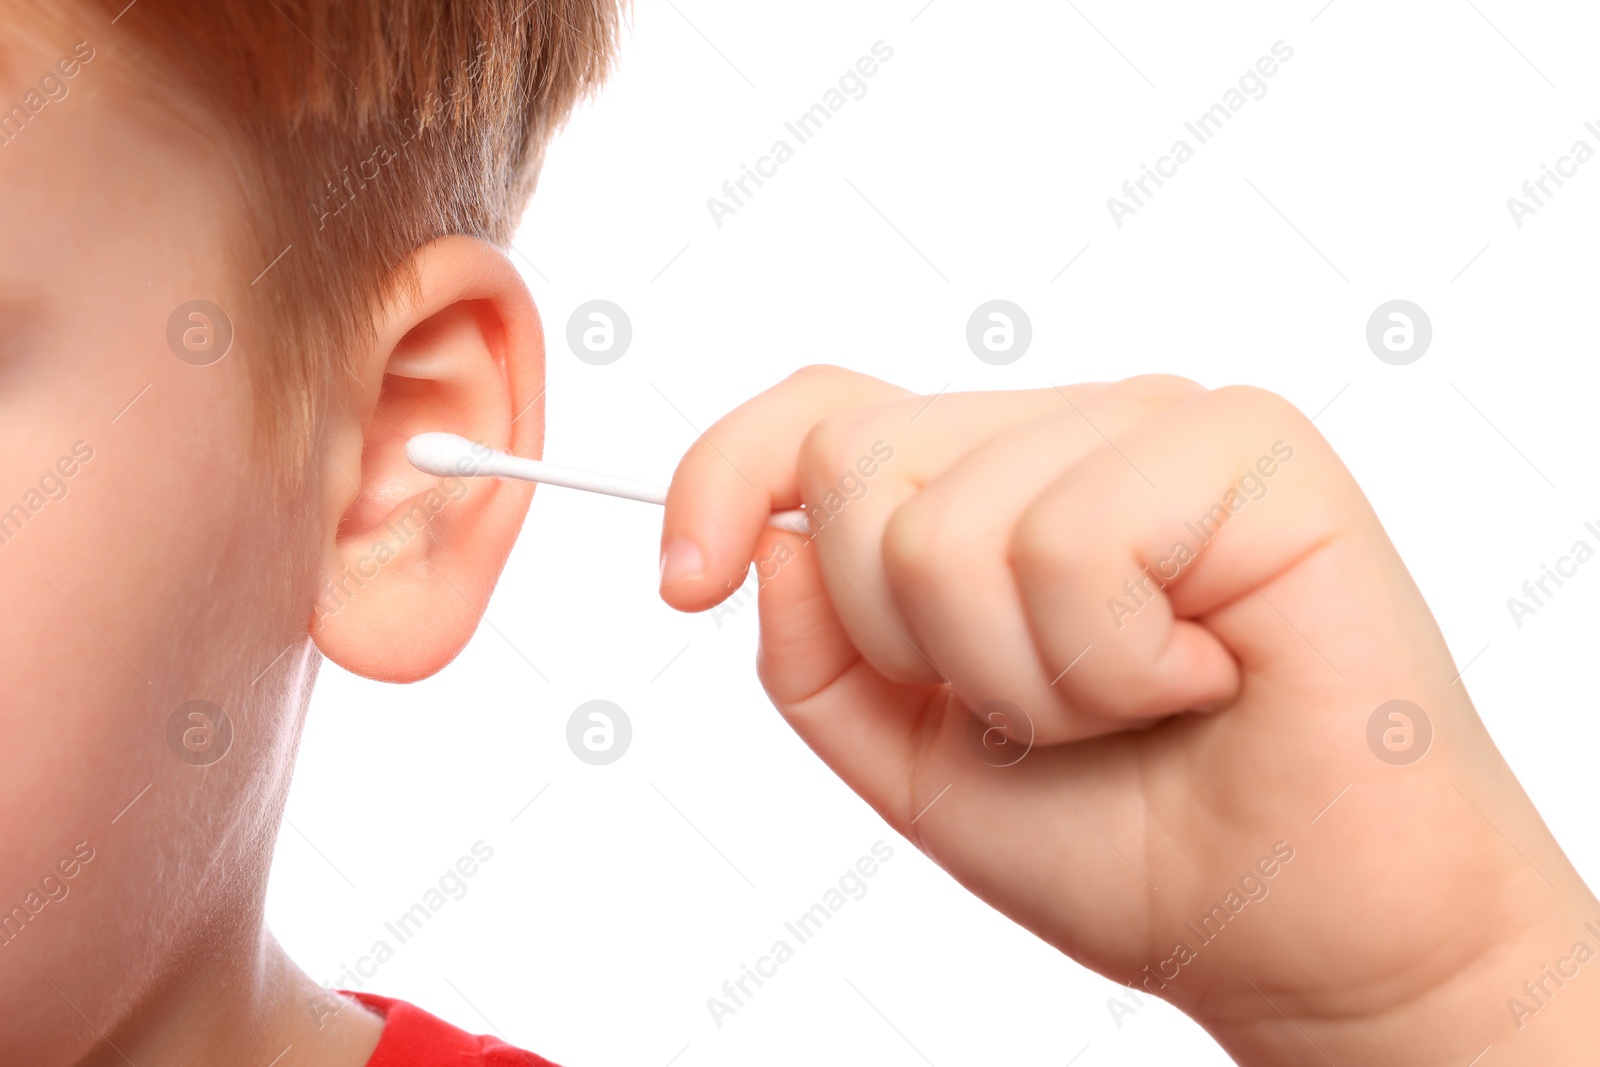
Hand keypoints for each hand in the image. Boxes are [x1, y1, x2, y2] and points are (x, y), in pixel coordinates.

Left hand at [659, 367, 1599, 1063]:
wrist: (1301, 933)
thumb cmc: (1127, 839)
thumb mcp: (913, 763)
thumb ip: (817, 658)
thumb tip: (766, 542)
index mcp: (990, 485)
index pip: (821, 416)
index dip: (723, 475)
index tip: (684, 580)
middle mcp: (1067, 431)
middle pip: (859, 468)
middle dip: (914, 643)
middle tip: (1040, 709)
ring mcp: (1157, 424)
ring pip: (950, 523)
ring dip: (1024, 678)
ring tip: (1132, 703)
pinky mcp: (1247, 448)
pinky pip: (1070, 541)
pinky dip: (1109, 663)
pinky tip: (1200, 678)